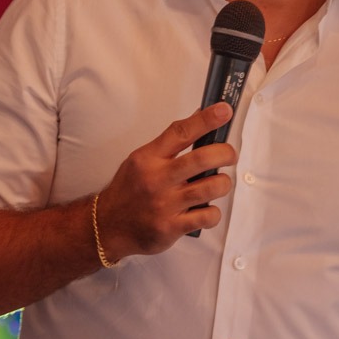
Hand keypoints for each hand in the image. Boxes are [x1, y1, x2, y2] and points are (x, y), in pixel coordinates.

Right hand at [95, 102, 235, 258]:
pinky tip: (207, 209)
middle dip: (225, 153)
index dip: (206, 119)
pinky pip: (207, 216)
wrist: (108, 225)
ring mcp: (165, 205)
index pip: (181, 132)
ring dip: (223, 183)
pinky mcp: (171, 227)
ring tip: (220, 183)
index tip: (224, 110)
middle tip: (230, 154)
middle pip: (201, 159)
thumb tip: (199, 120)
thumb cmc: (129, 190)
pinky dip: (214, 212)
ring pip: (210, 188)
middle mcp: (157, 179)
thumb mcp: (141, 160)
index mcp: (149, 158)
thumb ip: (168, 144)